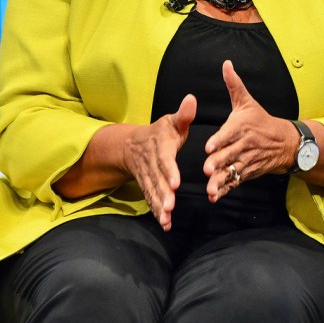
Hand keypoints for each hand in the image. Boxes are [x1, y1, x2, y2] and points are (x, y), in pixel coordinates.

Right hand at [120, 93, 195, 230]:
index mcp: (160, 146)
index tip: (175, 183)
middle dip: (163, 194)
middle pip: (156, 180)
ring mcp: (147, 176)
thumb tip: (192, 99)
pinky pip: (151, 199)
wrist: (131, 145)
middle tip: (170, 206)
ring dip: (159, 206)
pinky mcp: (147, 186)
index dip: (169, 171)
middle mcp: (151, 163)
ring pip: (152, 192)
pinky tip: (165, 224)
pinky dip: (157, 211)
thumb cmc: (160, 133)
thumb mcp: (171, 121)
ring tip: (166, 218)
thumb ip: (184, 115)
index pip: (164, 160)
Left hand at [203, 60, 298, 201]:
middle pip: (230, 155)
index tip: (210, 147)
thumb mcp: (248, 102)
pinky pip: (235, 182)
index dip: (220, 141)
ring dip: (221, 180)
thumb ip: (234, 84)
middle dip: (219, 163)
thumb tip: (226, 63)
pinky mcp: (247, 172)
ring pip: (232, 171)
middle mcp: (244, 145)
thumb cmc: (261, 121)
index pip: (230, 134)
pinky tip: (215, 196)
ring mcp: (246, 160)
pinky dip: (225, 190)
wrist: (287, 143)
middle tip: (207, 169)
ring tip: (210, 188)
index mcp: (242, 127)